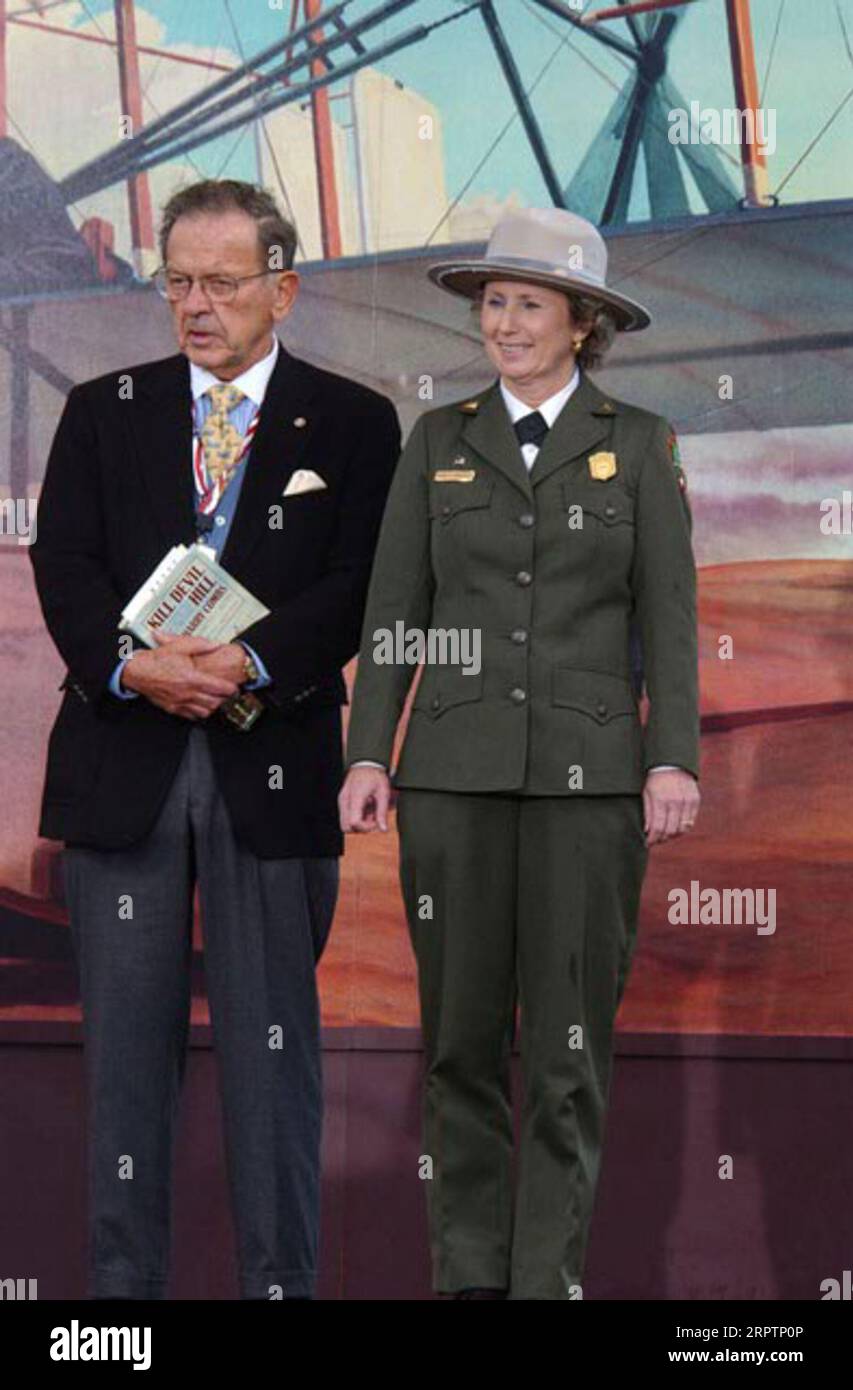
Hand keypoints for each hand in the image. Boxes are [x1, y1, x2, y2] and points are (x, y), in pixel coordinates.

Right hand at [122, 634, 240, 718]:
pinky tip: (200, 705)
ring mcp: (180, 702)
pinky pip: (191, 716)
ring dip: (213, 707)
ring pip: (205, 712)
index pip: (219, 688)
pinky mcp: (173, 708)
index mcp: (192, 678)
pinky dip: (199, 712)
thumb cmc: (157, 659)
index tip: (235, 688)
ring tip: (216, 700)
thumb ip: (201, 645)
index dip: (231, 689)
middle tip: (228, 695)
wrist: (137, 671)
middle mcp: (187, 693)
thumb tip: (217, 644)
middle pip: (215, 703)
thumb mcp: (180, 645)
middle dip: (224, 699)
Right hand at [339, 766, 391, 832]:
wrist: (366, 762)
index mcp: (355, 798)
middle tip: (373, 819)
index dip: (366, 827)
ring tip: (370, 813)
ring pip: (345, 824)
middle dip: (361, 828)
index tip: (376, 821)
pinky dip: (356, 817)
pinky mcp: (343, 801)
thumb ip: (382, 813)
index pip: (354, 823)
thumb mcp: (383, 793)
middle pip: (347, 827)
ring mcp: (342, 801)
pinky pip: (346, 816)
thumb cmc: (375, 775)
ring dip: (358, 823)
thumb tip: (383, 829)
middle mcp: (345, 801)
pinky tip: (366, 809)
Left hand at [642, 768, 699, 845]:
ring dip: (673, 835)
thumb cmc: (654, 778)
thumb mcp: (646, 793)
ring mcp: (687, 801)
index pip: (658, 827)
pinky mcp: (695, 800)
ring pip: (682, 828)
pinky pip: (690, 821)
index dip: (652, 839)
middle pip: (671, 830)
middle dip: (662, 839)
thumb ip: (648, 812)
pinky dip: (683, 827)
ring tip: (665, 835)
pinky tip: (675, 826)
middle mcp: (675, 801)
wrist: (671, 762)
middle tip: (656, 840)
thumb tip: (648, 831)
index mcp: (660, 799)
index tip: (648, 843)